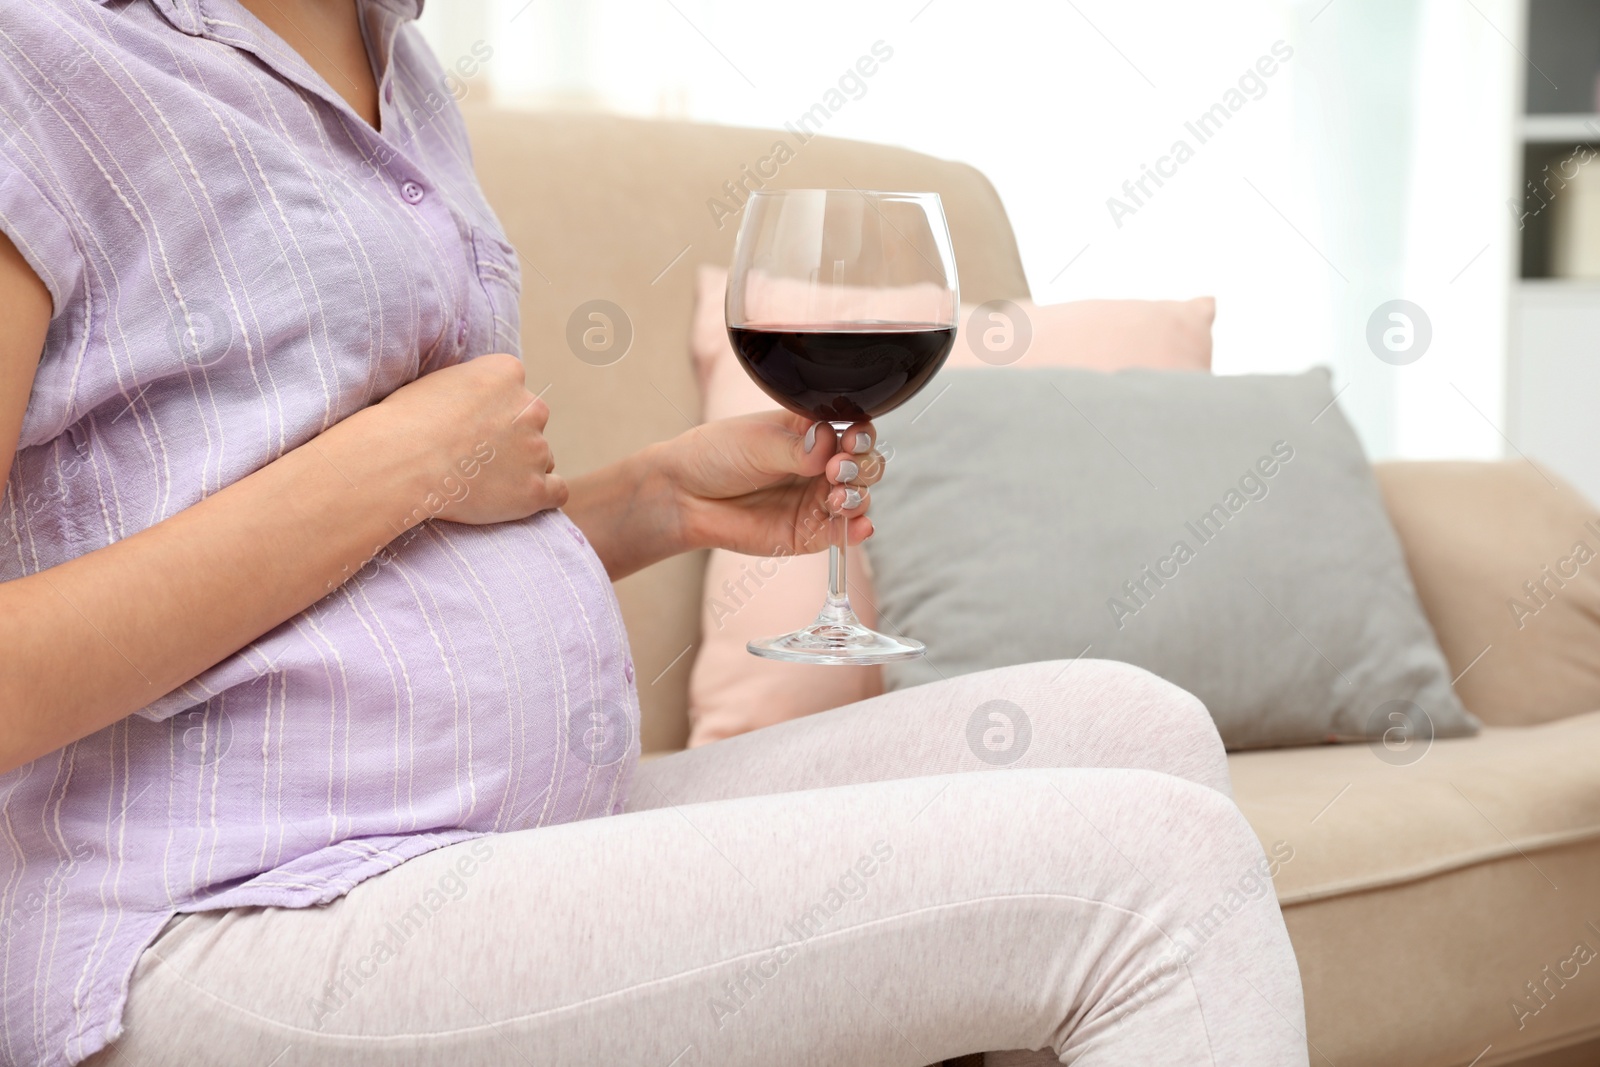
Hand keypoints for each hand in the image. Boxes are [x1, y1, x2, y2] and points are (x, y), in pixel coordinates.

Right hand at [370, 353, 566, 526]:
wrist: (401, 461)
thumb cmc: (406, 421)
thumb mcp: (438, 382)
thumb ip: (471, 388)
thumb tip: (475, 400)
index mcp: (507, 373)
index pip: (515, 389)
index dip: (494, 410)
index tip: (473, 425)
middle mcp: (530, 407)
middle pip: (532, 423)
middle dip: (512, 437)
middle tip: (476, 456)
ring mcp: (535, 450)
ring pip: (542, 458)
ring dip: (521, 468)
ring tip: (482, 481)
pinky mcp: (534, 489)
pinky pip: (557, 491)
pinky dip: (543, 495)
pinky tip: (521, 499)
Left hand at [657, 411, 886, 556]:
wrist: (685, 496)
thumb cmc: (716, 456)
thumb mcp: (756, 441)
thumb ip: (796, 447)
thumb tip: (828, 444)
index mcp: (813, 433)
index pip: (856, 430)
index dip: (861, 435)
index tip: (851, 438)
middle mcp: (822, 466)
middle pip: (866, 464)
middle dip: (862, 466)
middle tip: (837, 469)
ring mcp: (817, 500)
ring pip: (859, 497)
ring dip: (858, 497)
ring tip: (837, 498)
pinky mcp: (809, 533)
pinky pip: (841, 534)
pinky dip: (856, 531)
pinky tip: (859, 527)